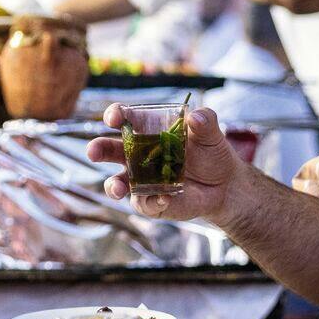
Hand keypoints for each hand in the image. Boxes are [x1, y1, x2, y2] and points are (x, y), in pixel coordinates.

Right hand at [86, 103, 241, 222]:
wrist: (225, 185)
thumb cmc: (212, 153)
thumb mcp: (212, 134)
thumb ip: (205, 121)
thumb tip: (196, 117)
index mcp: (147, 131)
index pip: (124, 119)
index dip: (115, 115)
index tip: (113, 117)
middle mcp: (137, 155)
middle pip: (108, 150)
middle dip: (98, 149)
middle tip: (93, 151)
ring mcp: (141, 180)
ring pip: (116, 183)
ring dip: (113, 186)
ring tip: (118, 189)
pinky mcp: (151, 201)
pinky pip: (144, 203)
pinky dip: (151, 201)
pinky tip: (165, 197)